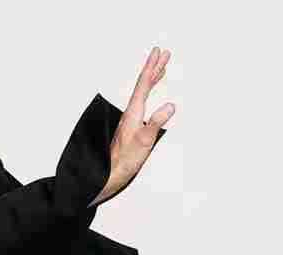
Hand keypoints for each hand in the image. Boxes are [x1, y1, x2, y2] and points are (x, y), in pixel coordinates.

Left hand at [91, 47, 175, 204]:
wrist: (111, 174)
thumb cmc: (126, 160)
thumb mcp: (144, 141)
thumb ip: (156, 122)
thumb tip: (170, 106)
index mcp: (133, 112)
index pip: (143, 84)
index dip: (151, 67)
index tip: (158, 52)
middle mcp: (131, 113)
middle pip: (143, 85)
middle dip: (154, 68)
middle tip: (162, 53)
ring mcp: (132, 119)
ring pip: (143, 93)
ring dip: (152, 79)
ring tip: (161, 68)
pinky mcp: (133, 127)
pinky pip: (143, 103)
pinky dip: (149, 94)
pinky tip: (151, 96)